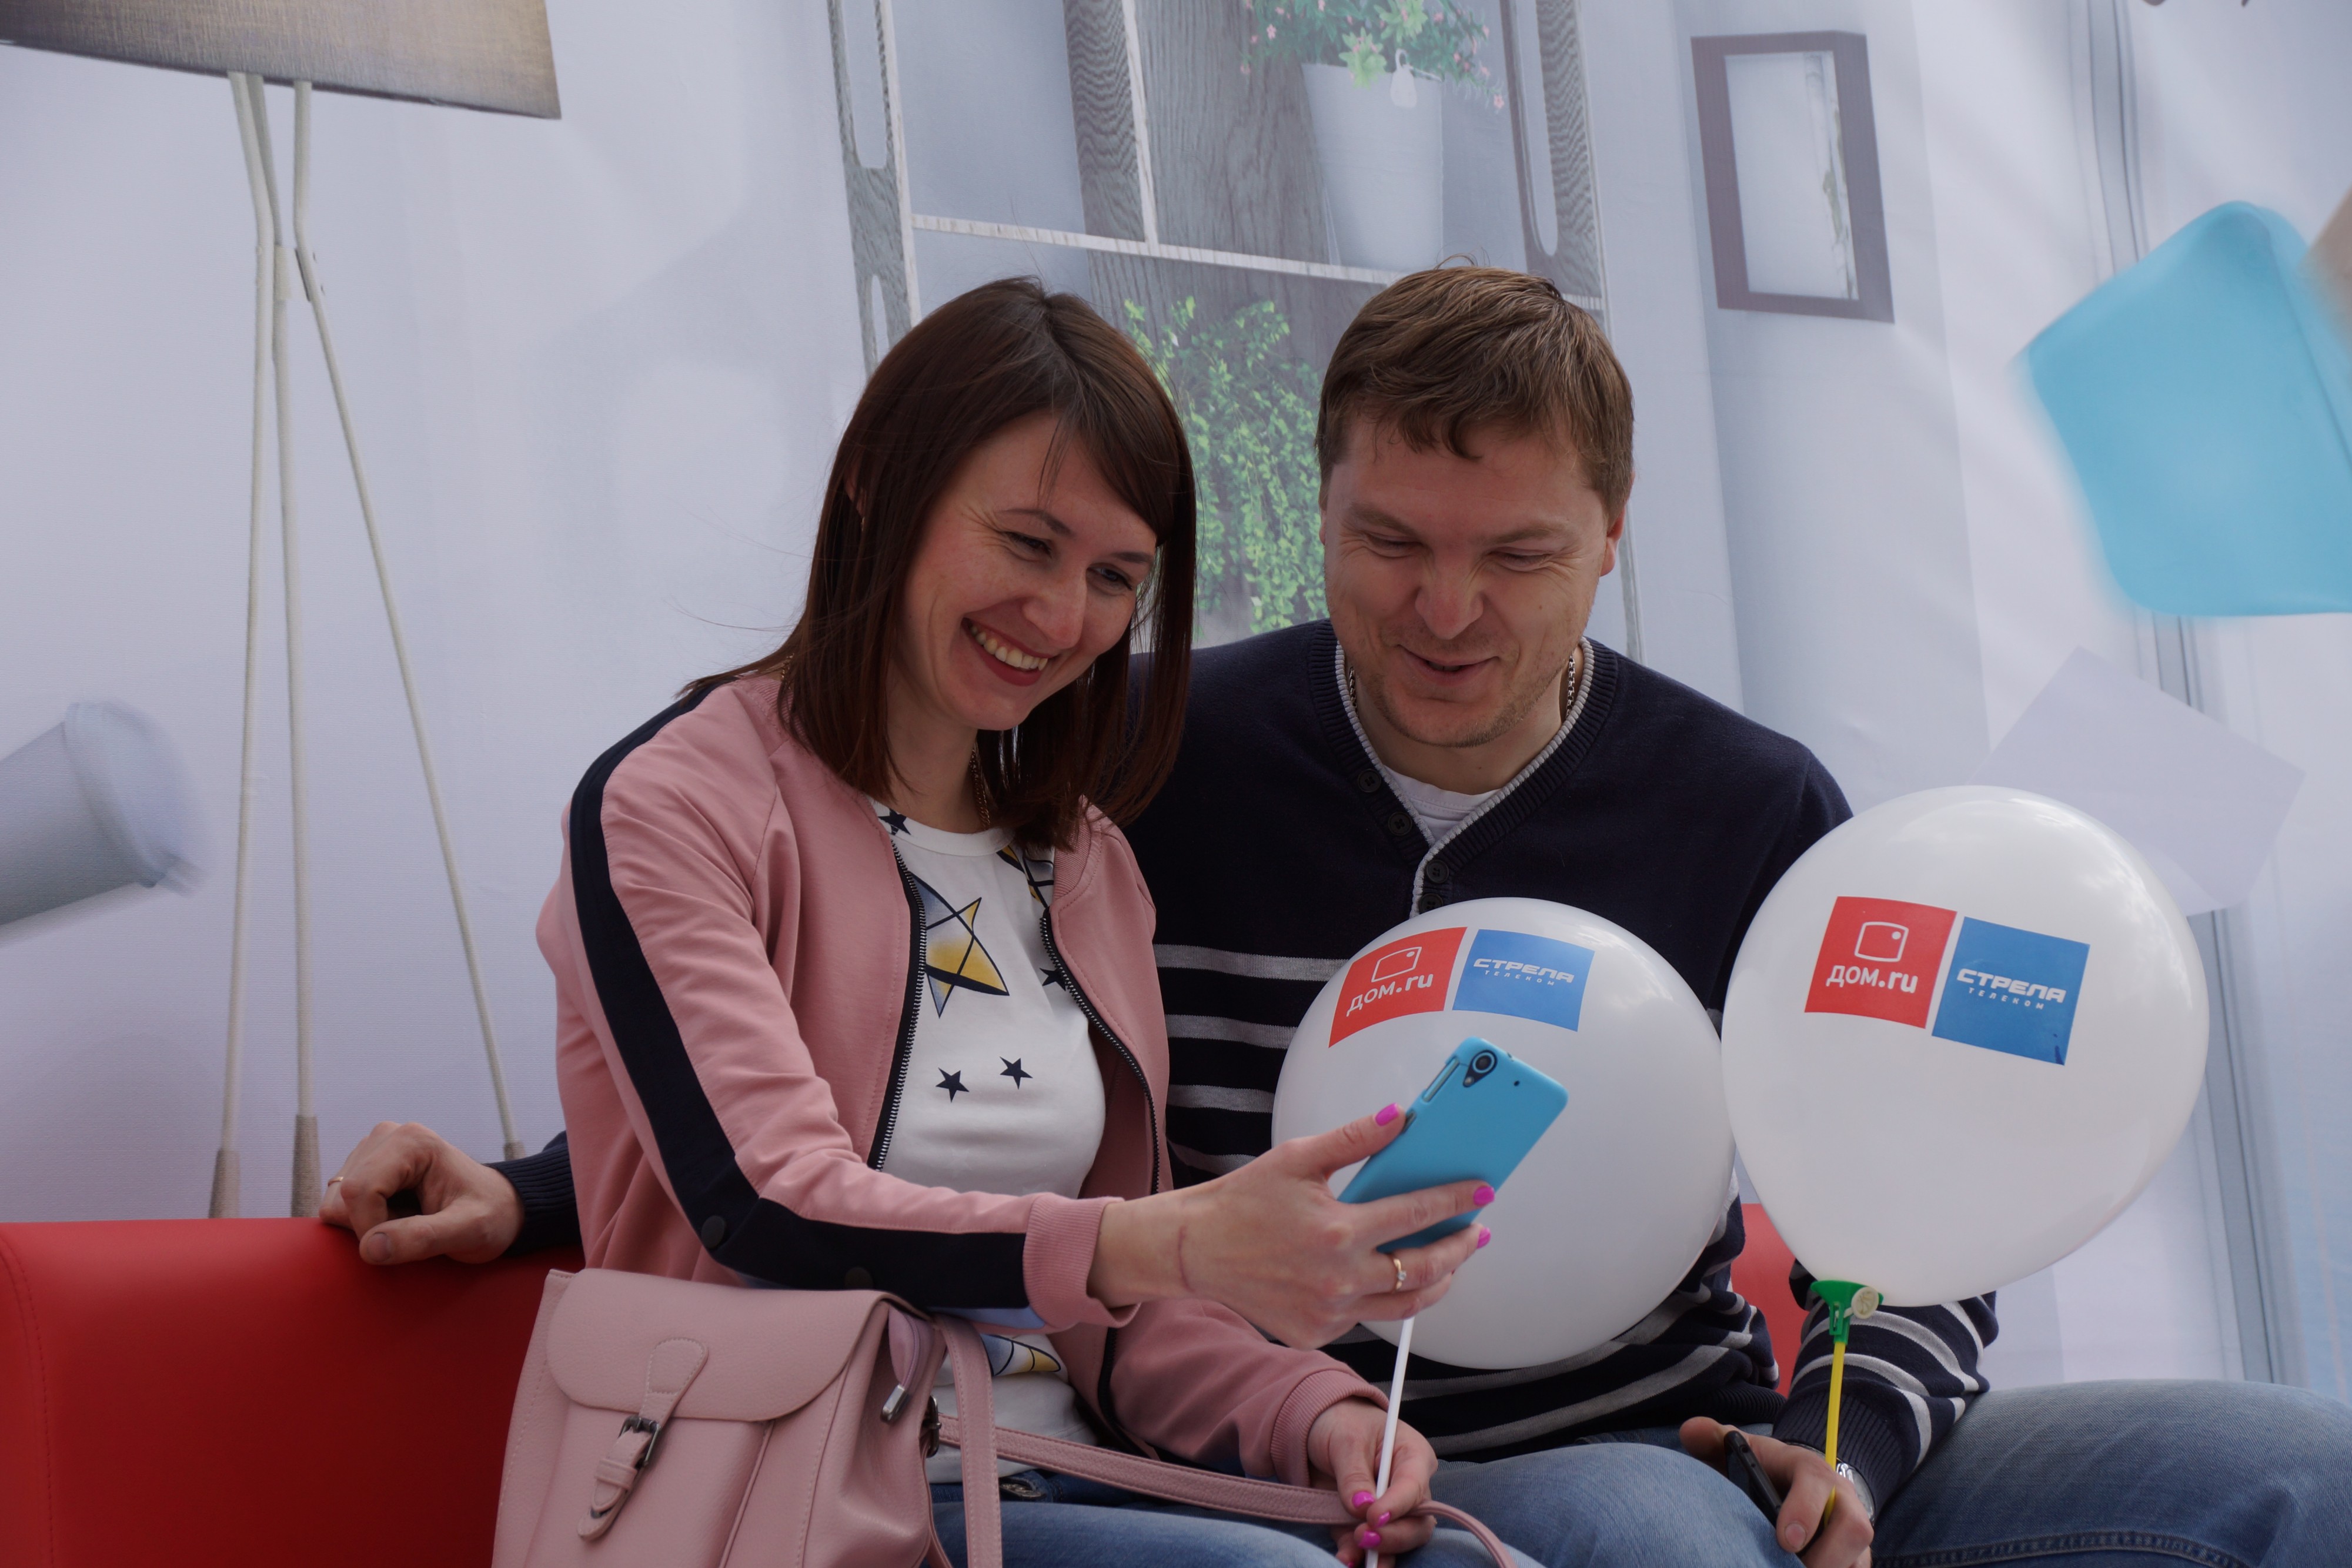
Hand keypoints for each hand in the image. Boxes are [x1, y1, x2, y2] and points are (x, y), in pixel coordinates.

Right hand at [318, 1121, 524, 1264]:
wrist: (499, 1208)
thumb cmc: (490, 1217)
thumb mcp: (470, 1232)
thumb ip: (424, 1239)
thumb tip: (371, 1248)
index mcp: (411, 1142)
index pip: (359, 1191)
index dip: (371, 1229)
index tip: (402, 1247)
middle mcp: (386, 1137)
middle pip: (342, 1197)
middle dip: (369, 1228)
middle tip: (414, 1230)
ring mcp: (372, 1151)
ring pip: (335, 1204)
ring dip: (366, 1226)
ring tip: (410, 1221)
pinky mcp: (363, 1169)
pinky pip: (339, 1207)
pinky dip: (363, 1223)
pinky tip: (398, 1218)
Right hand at [1088, 1104, 1491, 1345]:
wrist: (1196, 1249)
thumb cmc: (1245, 1198)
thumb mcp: (1297, 1157)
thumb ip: (1355, 1139)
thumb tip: (1403, 1117)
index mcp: (1338, 1230)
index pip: (1416, 1214)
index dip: (1455, 1201)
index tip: (1482, 1191)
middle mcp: (1338, 1279)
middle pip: (1425, 1270)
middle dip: (1461, 1248)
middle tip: (1479, 1232)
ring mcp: (1328, 1313)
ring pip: (1405, 1305)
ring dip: (1437, 1281)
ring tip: (1452, 1261)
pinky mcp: (1316, 1333)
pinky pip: (1366, 1315)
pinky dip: (1385, 1295)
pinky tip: (1392, 1274)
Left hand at [1308, 1399, 1438, 1565]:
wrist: (1317, 1429)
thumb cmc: (1343, 1422)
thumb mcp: (1346, 1438)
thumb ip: (1354, 1473)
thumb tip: (1361, 1508)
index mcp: (1412, 1457)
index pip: (1414, 1487)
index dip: (1398, 1506)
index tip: (1374, 1517)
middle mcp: (1407, 1489)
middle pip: (1416, 1523)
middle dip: (1394, 1536)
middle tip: (1364, 1536)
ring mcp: (1388, 1512)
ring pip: (1396, 1543)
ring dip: (1378, 1555)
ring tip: (1352, 1559)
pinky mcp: (1364, 1526)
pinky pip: (1366, 1548)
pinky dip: (1355, 1556)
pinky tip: (1344, 1560)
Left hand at [1680, 1419, 1873, 1567]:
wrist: (1792, 1482)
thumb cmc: (1763, 1469)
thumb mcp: (1741, 1449)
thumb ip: (1714, 1439)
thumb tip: (1691, 1431)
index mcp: (1811, 1470)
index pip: (1818, 1486)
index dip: (1805, 1511)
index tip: (1785, 1540)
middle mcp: (1842, 1500)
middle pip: (1854, 1529)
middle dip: (1827, 1556)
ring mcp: (1852, 1532)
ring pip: (1857, 1560)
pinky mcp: (1855, 1557)